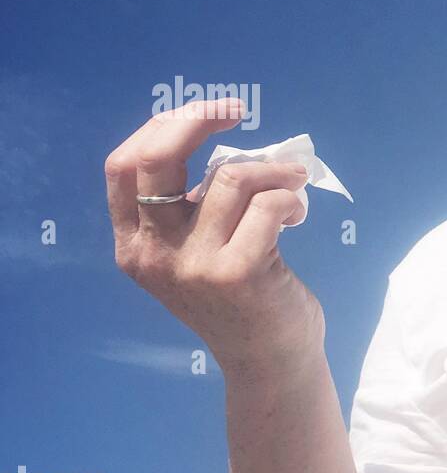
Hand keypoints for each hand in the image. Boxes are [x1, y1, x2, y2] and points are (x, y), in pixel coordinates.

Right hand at [105, 98, 324, 381]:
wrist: (268, 361)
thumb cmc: (239, 299)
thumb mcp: (194, 253)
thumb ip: (189, 208)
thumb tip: (216, 140)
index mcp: (134, 245)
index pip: (122, 166)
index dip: (161, 127)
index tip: (202, 113)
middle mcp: (153, 255)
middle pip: (157, 160)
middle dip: (198, 120)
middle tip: (236, 112)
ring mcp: (193, 265)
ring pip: (229, 178)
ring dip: (272, 170)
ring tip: (292, 183)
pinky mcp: (236, 271)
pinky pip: (268, 204)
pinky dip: (291, 198)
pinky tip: (298, 215)